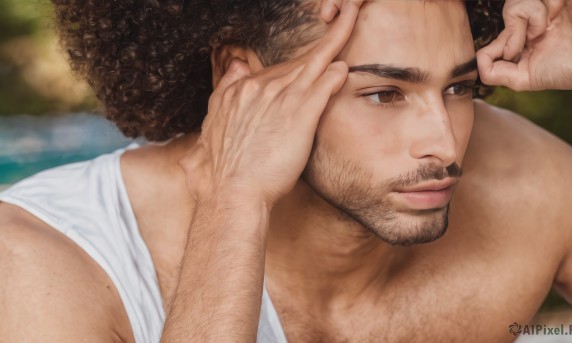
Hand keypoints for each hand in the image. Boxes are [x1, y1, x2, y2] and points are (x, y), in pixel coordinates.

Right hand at [179, 2, 360, 207]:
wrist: (229, 195)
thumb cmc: (217, 175)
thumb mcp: (207, 133)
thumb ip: (221, 98)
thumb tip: (232, 71)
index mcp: (237, 93)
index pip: (272, 71)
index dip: (293, 64)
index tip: (306, 59)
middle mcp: (258, 89)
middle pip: (296, 61)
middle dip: (323, 41)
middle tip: (345, 15)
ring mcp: (280, 99)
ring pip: (313, 62)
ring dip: (336, 37)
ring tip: (351, 17)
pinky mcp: (300, 115)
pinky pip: (324, 85)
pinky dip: (336, 74)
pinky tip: (346, 65)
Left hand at [477, 0, 571, 90]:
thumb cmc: (571, 68)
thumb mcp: (526, 78)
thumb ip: (497, 74)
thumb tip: (477, 62)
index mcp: (528, 36)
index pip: (498, 33)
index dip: (496, 47)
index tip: (512, 54)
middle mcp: (535, 18)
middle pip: (505, 14)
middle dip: (510, 36)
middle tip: (530, 42)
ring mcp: (545, 4)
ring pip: (512, 5)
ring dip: (524, 23)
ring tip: (544, 30)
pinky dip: (535, 12)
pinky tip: (554, 16)